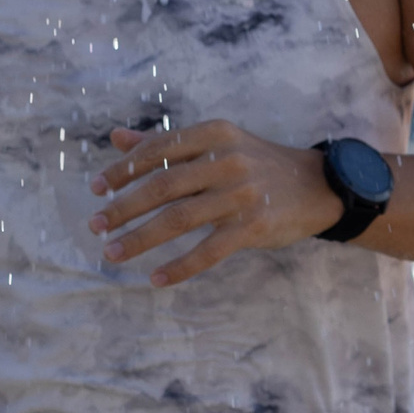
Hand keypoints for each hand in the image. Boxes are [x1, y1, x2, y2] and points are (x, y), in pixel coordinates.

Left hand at [89, 120, 345, 286]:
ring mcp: (242, 195)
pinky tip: (156, 278)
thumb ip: (168, 142)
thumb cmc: (257, 163)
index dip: (123, 169)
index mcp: (215, 134)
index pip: (159, 149)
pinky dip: (180, 267)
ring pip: (179, 219)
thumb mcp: (218, 143)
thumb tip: (116, 138)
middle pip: (163, 185)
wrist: (318, 186)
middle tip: (94, 225)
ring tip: (112, 252)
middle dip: (123, 206)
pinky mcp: (254, 227)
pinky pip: (209, 251)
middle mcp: (227, 160)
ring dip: (141, 238)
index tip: (96, 188)